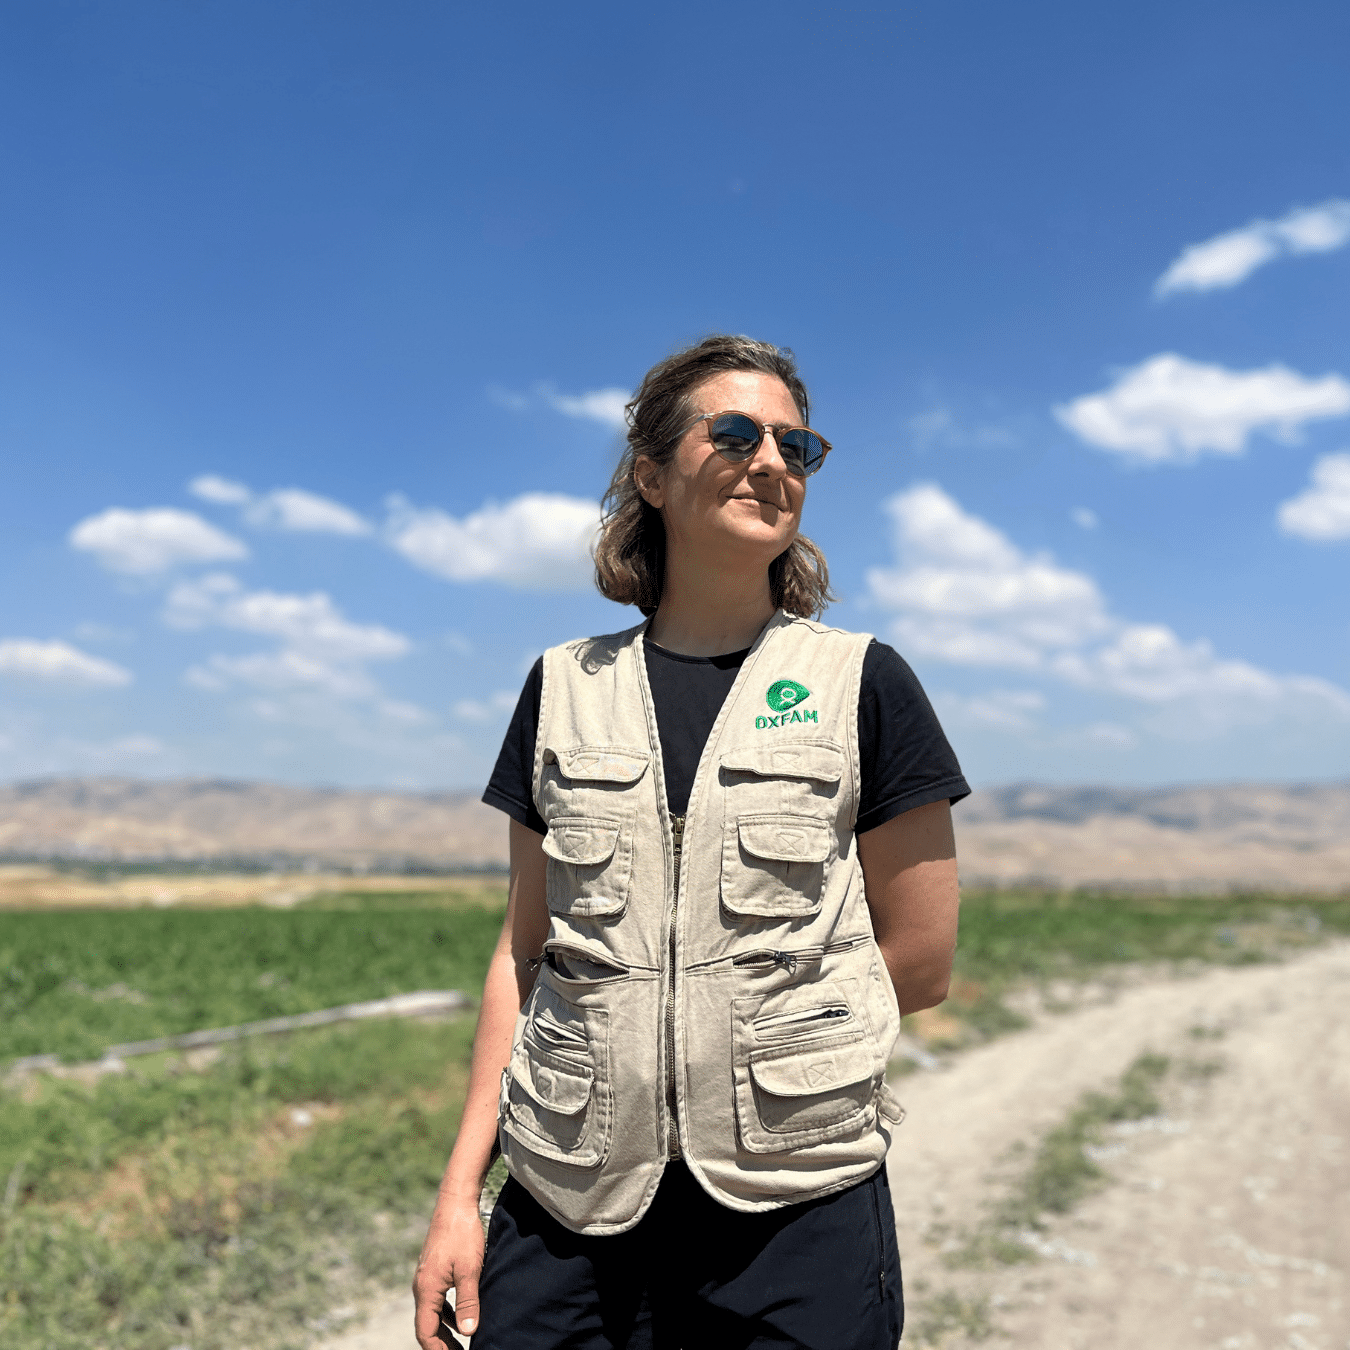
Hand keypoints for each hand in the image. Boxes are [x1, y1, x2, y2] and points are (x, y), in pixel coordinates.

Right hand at [413, 1198, 485, 1346]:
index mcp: (426, 1289)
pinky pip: (436, 1300)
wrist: (455, 1203)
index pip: (426, 1331)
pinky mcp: (434, 1269)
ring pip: (431, 1313)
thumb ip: (468, 1301)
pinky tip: (459, 1317)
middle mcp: (421, 1285)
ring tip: (460, 1343)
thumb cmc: (463, 1234)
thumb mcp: (470, 1269)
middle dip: (440, 1344)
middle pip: (427, 1325)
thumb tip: (468, 1332)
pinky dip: (446, 1314)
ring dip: (443, 1330)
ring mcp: (426, 1277)